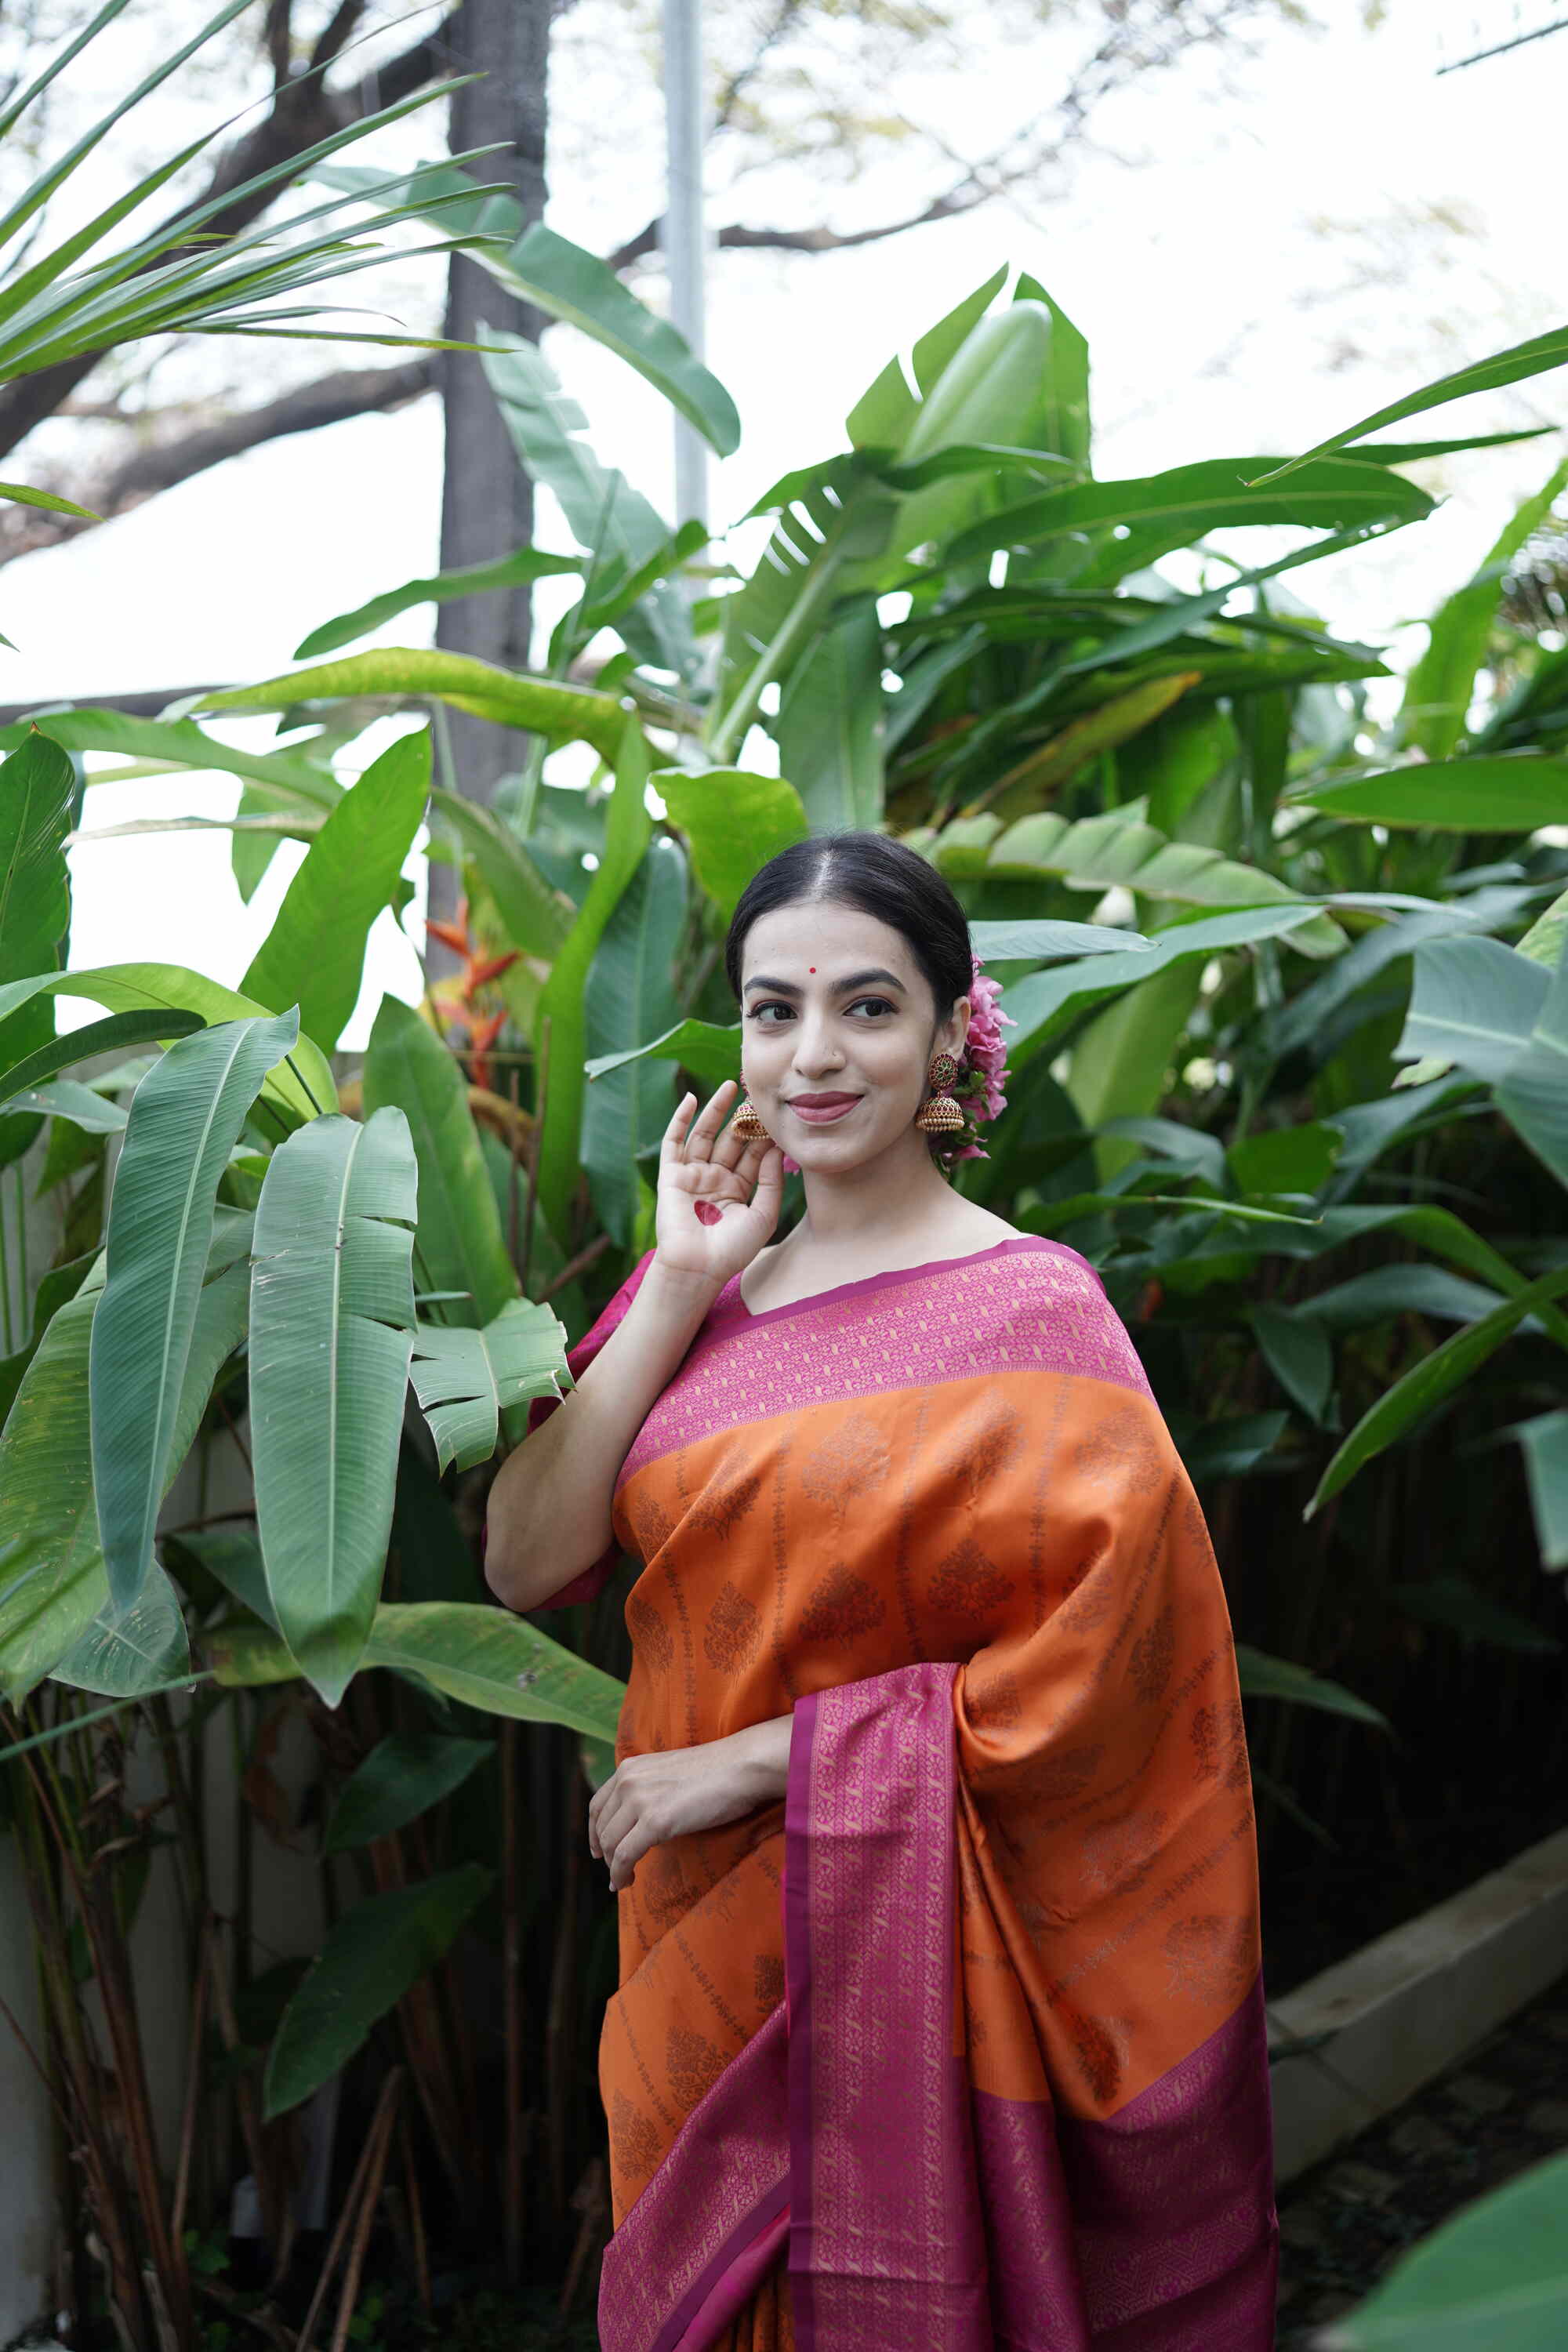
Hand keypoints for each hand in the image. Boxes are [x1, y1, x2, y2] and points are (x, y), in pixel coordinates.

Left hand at [588, 1718, 790, 1892]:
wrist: (742, 1766)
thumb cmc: (717, 1771)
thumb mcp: (670, 1772)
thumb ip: (650, 1788)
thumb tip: (641, 1817)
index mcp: (631, 1767)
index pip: (598, 1804)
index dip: (594, 1831)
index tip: (599, 1850)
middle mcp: (628, 1780)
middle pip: (602, 1827)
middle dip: (605, 1853)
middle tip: (616, 1870)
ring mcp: (640, 1800)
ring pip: (611, 1843)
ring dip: (613, 1867)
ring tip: (623, 1879)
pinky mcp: (655, 1822)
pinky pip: (625, 1856)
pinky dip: (620, 1873)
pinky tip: (626, 1882)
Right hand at [653, 1079, 784, 1290]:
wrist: (697, 1268)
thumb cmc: (732, 1251)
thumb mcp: (763, 1217)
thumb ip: (770, 1183)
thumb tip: (774, 1150)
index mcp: (738, 1191)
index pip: (753, 1156)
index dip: (765, 1137)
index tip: (780, 1116)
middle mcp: (715, 1180)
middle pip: (731, 1141)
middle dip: (744, 1119)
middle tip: (758, 1093)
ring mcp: (693, 1176)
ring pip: (705, 1135)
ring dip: (716, 1110)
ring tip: (731, 1085)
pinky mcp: (671, 1176)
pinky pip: (674, 1142)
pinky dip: (680, 1120)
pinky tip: (691, 1099)